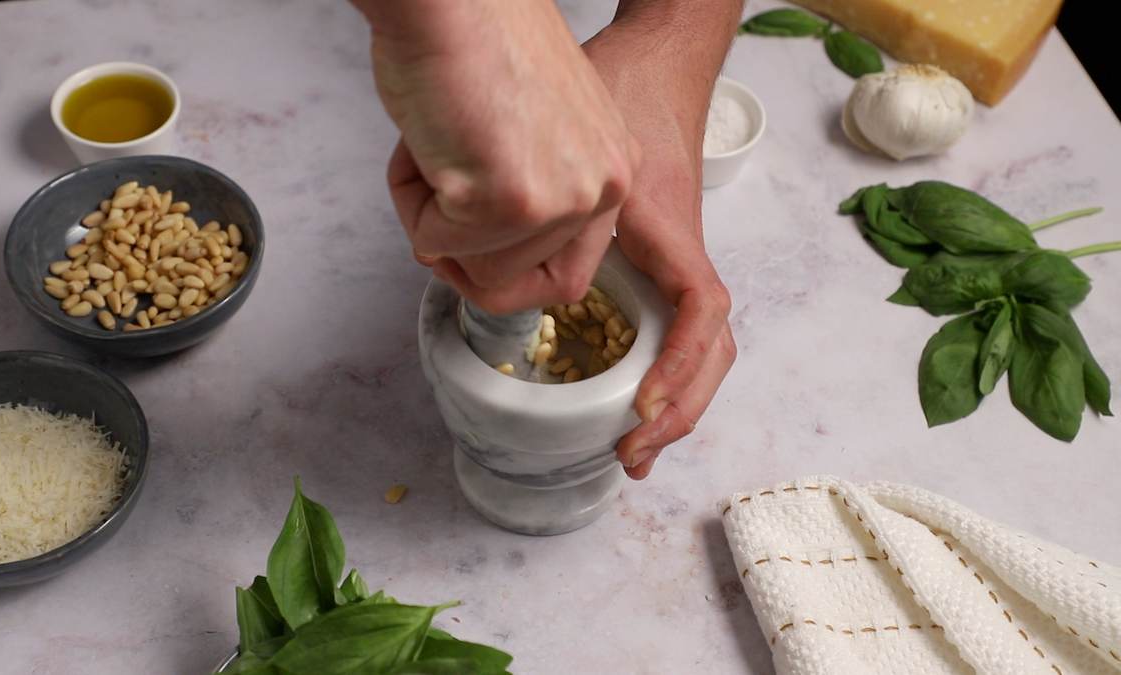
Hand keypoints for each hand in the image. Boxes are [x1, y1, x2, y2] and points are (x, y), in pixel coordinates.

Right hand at [353, 0, 640, 312]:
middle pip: (521, 282)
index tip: (467, 258)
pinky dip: (411, 201)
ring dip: (430, 220)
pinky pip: (437, 242)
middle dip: (459, 250)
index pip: (570, 271)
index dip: (506, 274)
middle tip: (431, 202)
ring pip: (477, 269)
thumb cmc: (476, 39)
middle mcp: (602, 186)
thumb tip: (468, 252)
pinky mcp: (511, 200)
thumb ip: (522, 197)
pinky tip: (422, 142)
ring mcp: (560, 198)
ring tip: (430, 149)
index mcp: (613, 167)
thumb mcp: (531, 135)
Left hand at [583, 24, 737, 479]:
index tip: (643, 402)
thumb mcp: (589, 145)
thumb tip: (470, 251)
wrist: (658, 61)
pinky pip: (677, 328)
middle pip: (712, 350)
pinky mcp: (663, 264)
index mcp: (672, 236)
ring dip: (678, 402)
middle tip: (633, 453)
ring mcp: (676, 264)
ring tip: (637, 447)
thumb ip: (551, 196)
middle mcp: (681, 258)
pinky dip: (666, 372)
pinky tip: (635, 399)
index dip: (678, 363)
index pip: (699, 311)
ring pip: (701, 347)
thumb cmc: (628, 94)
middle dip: (681, 409)